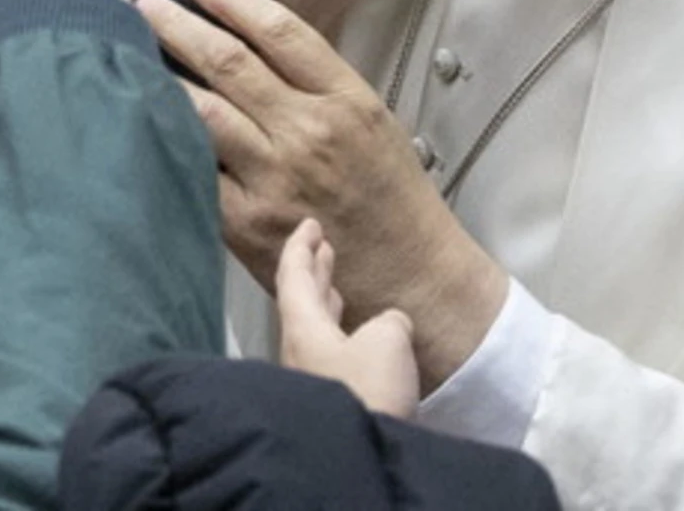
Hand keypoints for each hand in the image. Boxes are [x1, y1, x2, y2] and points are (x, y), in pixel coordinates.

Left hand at [143, 0, 505, 388]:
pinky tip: (143, 122)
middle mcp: (309, 133)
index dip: (233, 0)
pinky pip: (196, 171)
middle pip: (230, 63)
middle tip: (146, 6)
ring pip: (203, 112)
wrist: (412, 279)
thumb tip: (253, 43)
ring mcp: (275, 178)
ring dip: (162, 77)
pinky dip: (168, 142)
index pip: (280, 31)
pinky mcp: (248, 224)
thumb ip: (316, 84)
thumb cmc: (390, 199)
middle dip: (180, 26)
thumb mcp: (370, 121)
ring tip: (130, 53)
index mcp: (345, 100)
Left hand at [278, 218, 419, 418]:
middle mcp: (297, 351)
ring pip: (313, 331)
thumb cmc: (365, 390)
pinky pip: (328, 358)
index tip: (309, 224)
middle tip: (323, 248)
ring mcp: (308, 381)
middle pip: (299, 301)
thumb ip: (388, 322)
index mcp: (302, 326)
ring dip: (326, 306)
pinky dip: (340, 338)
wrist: (354, 458)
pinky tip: (360, 343)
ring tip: (337, 289)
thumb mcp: (386, 340)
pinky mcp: (325, 405)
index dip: (301, 246)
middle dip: (314, 273)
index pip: (293, 275)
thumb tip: (390, 326)